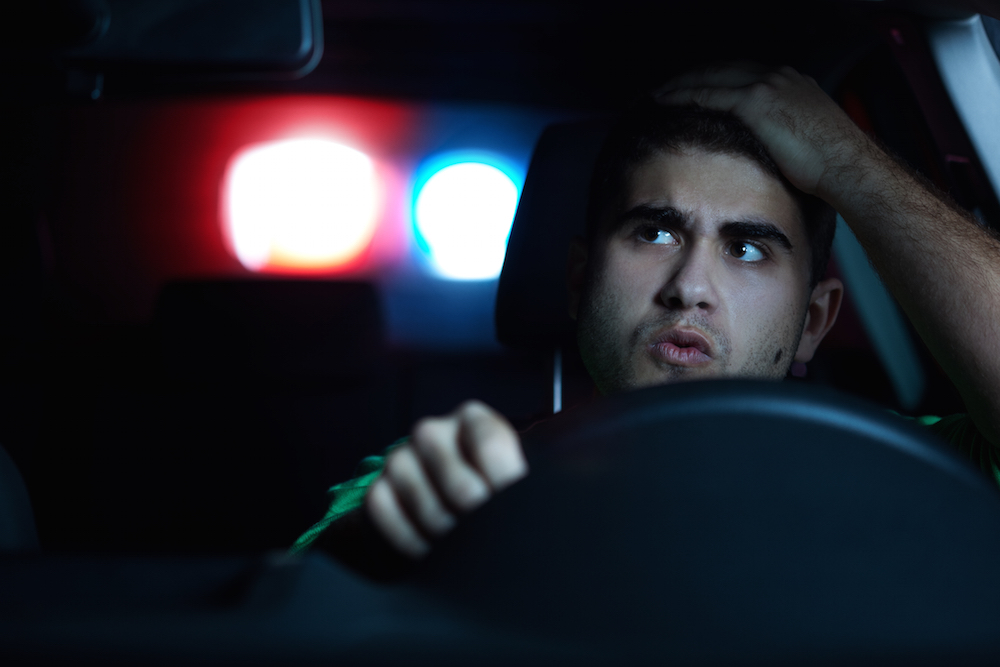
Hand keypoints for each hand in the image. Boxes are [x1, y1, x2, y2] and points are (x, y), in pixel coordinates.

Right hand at [364, 400, 526, 557]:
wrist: (448, 508)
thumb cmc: (491, 489)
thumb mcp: (515, 476)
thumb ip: (516, 479)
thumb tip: (514, 497)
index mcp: (473, 420)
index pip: (491, 447)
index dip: (503, 486)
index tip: (508, 506)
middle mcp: (432, 431)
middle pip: (462, 488)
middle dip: (475, 520)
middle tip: (482, 530)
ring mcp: (400, 457)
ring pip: (425, 505)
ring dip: (444, 533)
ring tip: (456, 540)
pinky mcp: (378, 486)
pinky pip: (389, 516)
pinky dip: (410, 540)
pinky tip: (427, 545)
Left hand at [654, 63, 869, 196]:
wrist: (846, 165)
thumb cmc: (831, 163)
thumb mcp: (806, 136)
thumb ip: (783, 130)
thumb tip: (766, 146)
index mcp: (791, 82)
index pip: (741, 72)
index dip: (714, 77)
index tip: (695, 87)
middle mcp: (778, 76)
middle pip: (722, 67)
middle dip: (692, 75)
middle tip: (667, 87)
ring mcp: (767, 85)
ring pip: (711, 75)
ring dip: (682, 83)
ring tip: (659, 94)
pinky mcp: (756, 101)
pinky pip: (709, 92)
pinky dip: (685, 95)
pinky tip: (667, 101)